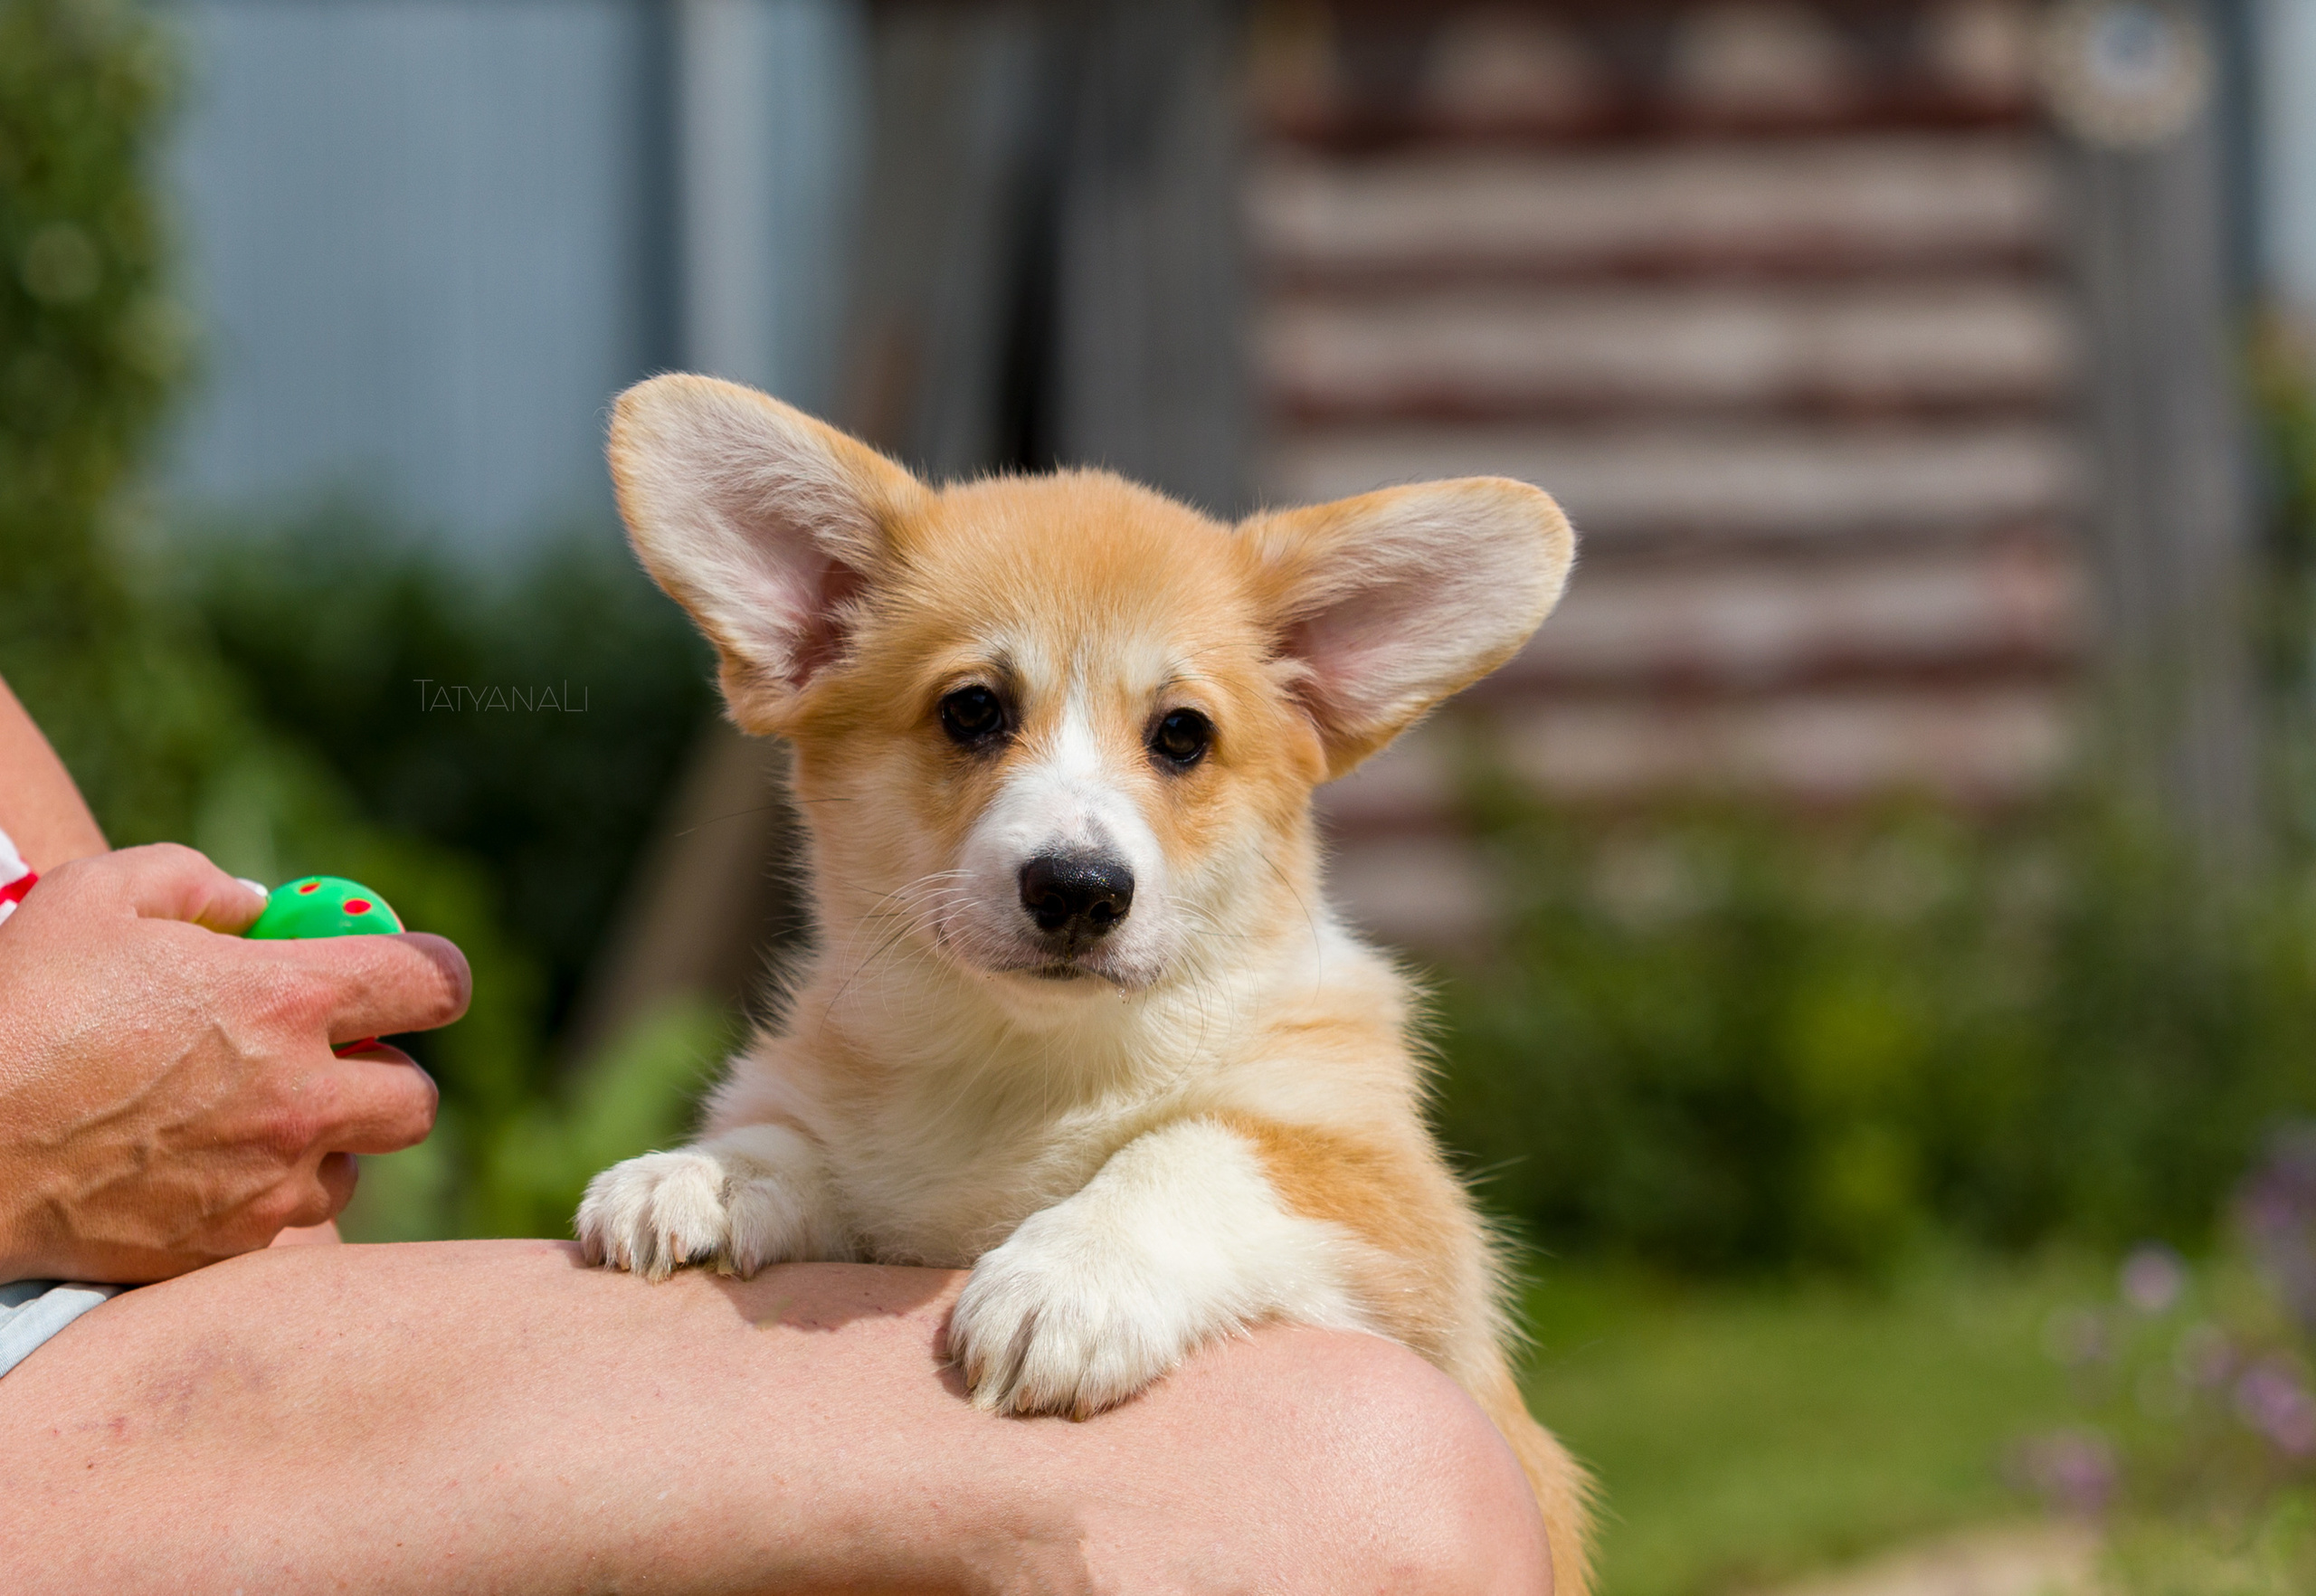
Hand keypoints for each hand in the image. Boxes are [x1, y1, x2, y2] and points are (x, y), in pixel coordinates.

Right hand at [0, 844, 469, 1282]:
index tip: (415, 982)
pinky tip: (205, 1169)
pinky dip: (266, 1197)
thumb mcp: (95, 898)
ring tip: (254, 1119)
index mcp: (288, 999)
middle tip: (325, 1060)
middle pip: (418, 1097)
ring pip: (357, 1167)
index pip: (433, 984)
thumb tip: (256, 904)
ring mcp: (269, 1180)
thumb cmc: (20, 1010)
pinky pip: (288, 1222)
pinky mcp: (229, 1245)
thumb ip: (192, 881)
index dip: (436, 977)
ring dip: (327, 1142)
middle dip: (384, 1073)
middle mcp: (301, 1096)